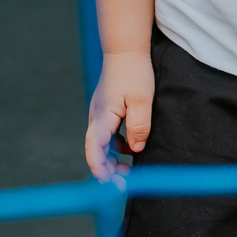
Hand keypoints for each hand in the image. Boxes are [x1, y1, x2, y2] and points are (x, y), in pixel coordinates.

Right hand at [86, 48, 154, 182]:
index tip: (110, 183)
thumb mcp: (142, 99)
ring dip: (112, 160)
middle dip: (108, 170)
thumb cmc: (134, 72)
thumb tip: (135, 150)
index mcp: (103, 116)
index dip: (100, 168)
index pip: (94, 148)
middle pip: (96, 151)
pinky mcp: (107, 113)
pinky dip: (117, 147)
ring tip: (128, 173)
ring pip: (102, 145)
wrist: (125, 50)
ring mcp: (100, 115)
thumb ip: (139, 126)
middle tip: (124, 185)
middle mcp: (97, 118)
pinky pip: (108, 136)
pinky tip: (131, 149)